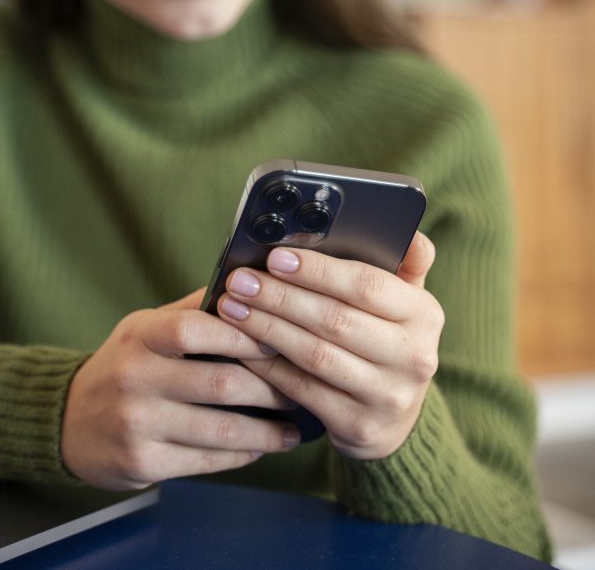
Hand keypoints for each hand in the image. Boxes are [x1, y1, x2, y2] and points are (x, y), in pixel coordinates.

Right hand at [60, 289, 300, 489]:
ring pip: (220, 429)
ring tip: (293, 429)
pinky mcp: (141, 463)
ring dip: (266, 431)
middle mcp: (134, 377)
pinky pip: (206, 460)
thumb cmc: (125, 364)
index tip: (280, 341)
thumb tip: (250, 286)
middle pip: (220, 382)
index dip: (243, 334)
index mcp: (140, 335)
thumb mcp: (145, 327)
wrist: (68, 421)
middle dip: (271, 388)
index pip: (195, 328)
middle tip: (301, 388)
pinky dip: (242, 454)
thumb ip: (193, 309)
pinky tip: (261, 447)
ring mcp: (137, 423)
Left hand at [216, 232, 443, 460]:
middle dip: (280, 297)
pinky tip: (242, 346)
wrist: (395, 420)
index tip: (275, 257)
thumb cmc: (388, 339)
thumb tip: (408, 231)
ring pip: (315, 354)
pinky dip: (268, 365)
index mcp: (424, 314)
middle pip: (335, 320)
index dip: (318, 271)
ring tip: (232, 307)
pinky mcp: (360, 427)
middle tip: (240, 281)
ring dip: (267, 328)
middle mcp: (414, 356)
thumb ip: (405, 263)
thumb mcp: (405, 302)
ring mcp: (388, 395)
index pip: (367, 285)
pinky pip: (302, 389)